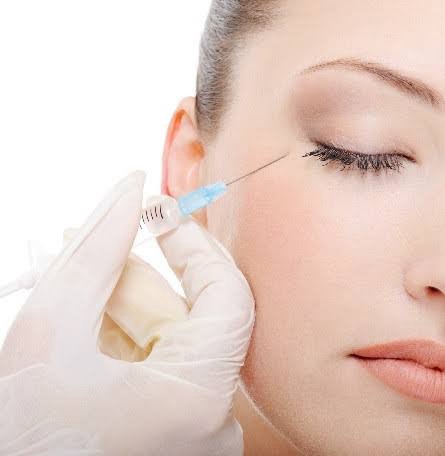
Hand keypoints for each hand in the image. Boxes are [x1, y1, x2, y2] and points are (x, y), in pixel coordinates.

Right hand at [0, 171, 254, 455]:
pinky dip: (124, 337)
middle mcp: (212, 421)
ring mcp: (193, 430)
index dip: (195, 246)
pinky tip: (86, 318)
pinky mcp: (173, 431)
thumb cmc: (23, 438)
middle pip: (190, 318)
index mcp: (200, 401)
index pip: (228, 296)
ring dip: (122, 305)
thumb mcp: (50, 333)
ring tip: (74, 278)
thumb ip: (97, 254)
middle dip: (137, 276)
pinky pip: (159, 368)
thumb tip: (130, 191)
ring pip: (170, 342)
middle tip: (99, 236)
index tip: (162, 215)